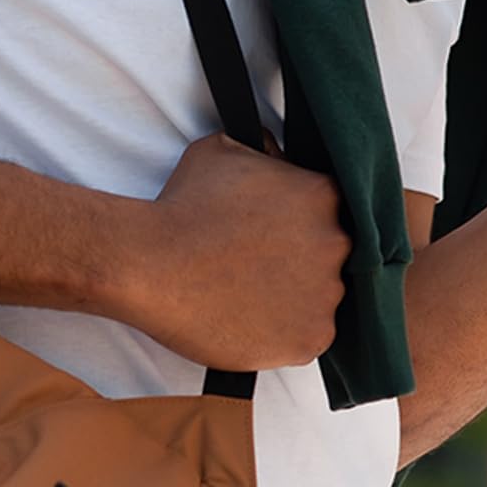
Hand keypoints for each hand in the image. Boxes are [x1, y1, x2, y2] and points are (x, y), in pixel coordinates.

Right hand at [125, 133, 350, 370]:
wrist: (150, 264)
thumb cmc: (182, 206)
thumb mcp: (224, 150)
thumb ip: (263, 150)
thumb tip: (275, 149)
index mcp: (322, 194)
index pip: (330, 209)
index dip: (300, 223)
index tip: (274, 235)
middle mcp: (336, 242)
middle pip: (331, 254)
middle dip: (301, 260)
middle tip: (258, 268)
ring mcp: (326, 293)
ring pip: (321, 297)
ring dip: (294, 298)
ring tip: (248, 297)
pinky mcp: (311, 337)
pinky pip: (309, 336)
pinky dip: (286, 333)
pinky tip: (252, 322)